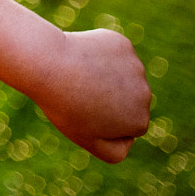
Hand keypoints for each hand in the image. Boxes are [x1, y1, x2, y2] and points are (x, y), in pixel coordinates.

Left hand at [28, 27, 151, 162]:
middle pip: (125, 98)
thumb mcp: (86, 139)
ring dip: (102, 74)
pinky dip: (97, 54)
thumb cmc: (64, 106)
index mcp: (139, 121)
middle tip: (79, 93)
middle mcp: (146, 94)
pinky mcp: (122, 44)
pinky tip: (82, 56)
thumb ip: (114, 151)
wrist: (48, 65)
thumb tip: (130, 140)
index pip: (125, 124)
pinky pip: (111, 52)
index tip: (84, 111)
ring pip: (118, 74)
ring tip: (79, 75)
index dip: (101, 118)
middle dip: (106, 96)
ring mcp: (136, 67)